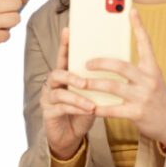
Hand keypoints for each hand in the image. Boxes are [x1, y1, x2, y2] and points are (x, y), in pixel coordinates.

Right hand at [41, 27, 96, 158]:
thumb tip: (117, 63)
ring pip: (59, 93)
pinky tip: (88, 112)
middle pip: (56, 74)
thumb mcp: (92, 93)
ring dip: (77, 98)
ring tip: (91, 104)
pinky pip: (61, 109)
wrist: (72, 136)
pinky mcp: (49, 113)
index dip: (64, 44)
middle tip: (85, 82)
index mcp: (64, 75)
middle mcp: (53, 85)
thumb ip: (97, 80)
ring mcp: (48, 99)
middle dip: (71, 76)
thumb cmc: (84, 111)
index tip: (68, 30)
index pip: (63, 57)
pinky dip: (76, 110)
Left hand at [84, 9, 165, 145]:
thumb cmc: (155, 97)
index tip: (131, 11)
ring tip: (80, 83)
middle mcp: (148, 80)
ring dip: (93, 84)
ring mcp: (143, 96)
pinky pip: (112, 109)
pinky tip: (89, 106)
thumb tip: (112, 58)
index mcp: (152, 68)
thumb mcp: (151, 79)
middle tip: (86, 63)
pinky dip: (98, 108)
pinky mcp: (137, 113)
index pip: (146, 43)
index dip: (139, 26)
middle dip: (101, 63)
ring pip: (112, 86)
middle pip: (121, 66)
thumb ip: (136, 69)